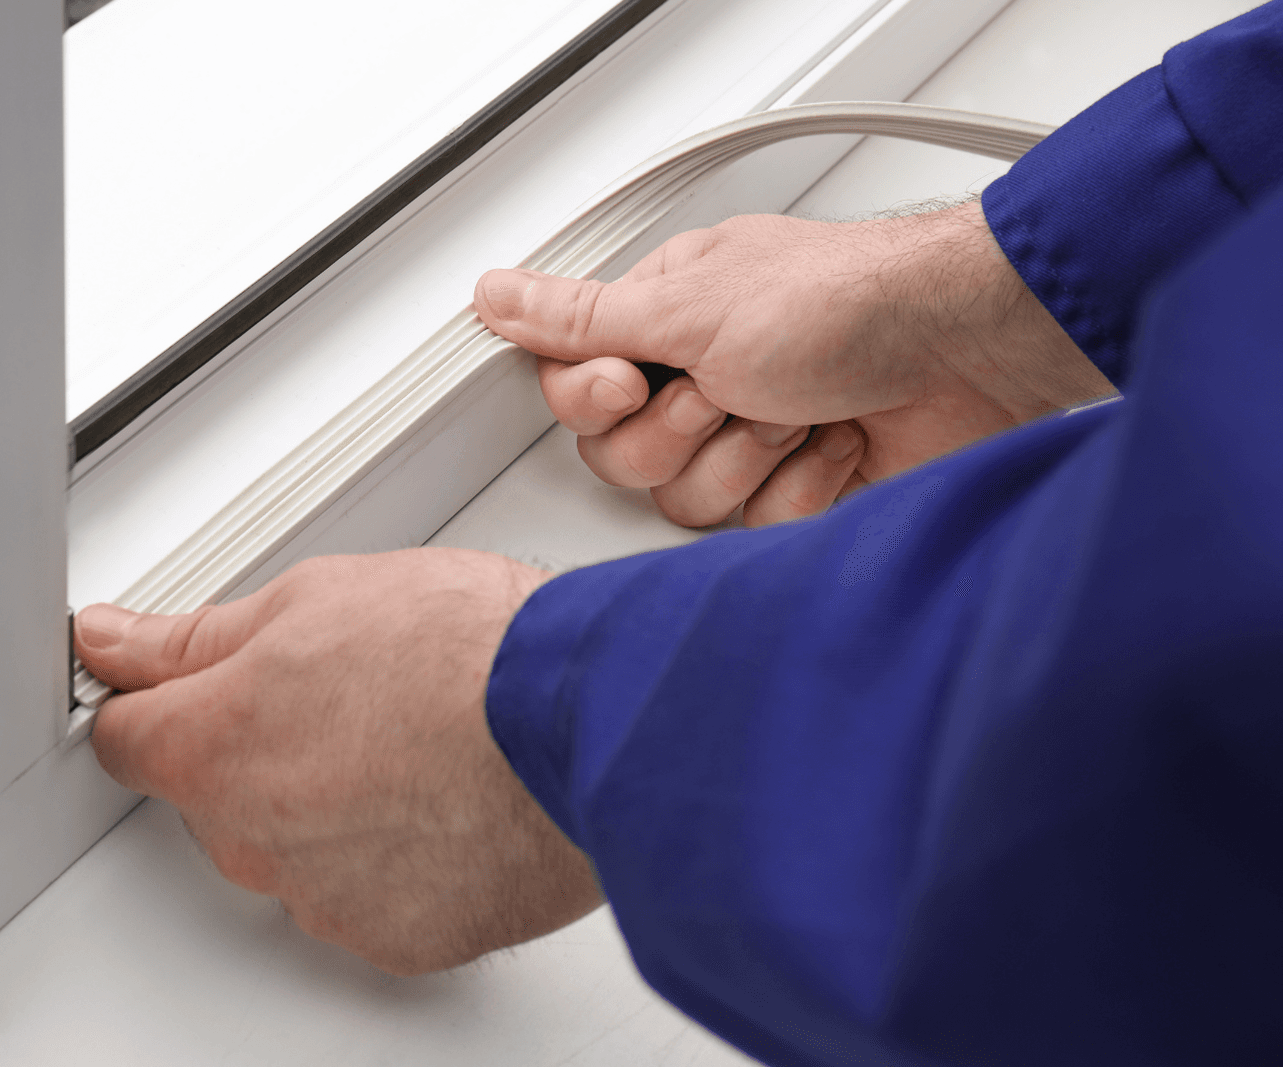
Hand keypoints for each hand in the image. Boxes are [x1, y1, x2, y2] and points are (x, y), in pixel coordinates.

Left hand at [73, 549, 602, 975]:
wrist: (586, 721)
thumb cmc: (466, 652)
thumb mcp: (314, 598)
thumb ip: (194, 637)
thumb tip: (111, 642)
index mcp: (213, 746)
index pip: (126, 735)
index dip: (161, 699)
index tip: (190, 684)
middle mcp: (252, 840)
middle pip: (217, 794)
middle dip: (260, 748)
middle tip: (346, 694)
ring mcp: (324, 899)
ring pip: (296, 849)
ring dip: (332, 804)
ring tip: (415, 743)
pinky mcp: (399, 938)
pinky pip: (369, 895)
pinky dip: (395, 856)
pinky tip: (446, 799)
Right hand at [474, 201, 1113, 527]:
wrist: (971, 353)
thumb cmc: (849, 304)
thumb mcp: (692, 305)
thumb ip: (580, 318)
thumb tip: (496, 294)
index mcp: (664, 322)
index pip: (573, 390)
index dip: (597, 401)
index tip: (636, 379)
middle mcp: (701, 379)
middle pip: (622, 459)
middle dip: (683, 432)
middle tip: (731, 389)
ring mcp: (751, 436)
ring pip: (684, 501)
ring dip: (749, 455)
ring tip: (799, 408)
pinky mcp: (799, 487)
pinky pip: (752, 530)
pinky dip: (802, 486)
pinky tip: (836, 442)